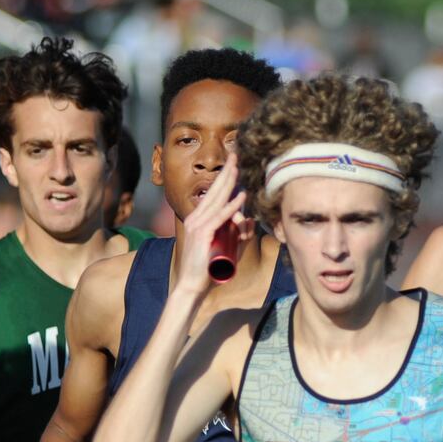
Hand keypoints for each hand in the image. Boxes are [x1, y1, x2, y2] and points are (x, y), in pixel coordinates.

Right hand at [178, 154, 251, 296]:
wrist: (192, 286)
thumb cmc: (208, 270)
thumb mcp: (227, 249)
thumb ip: (239, 235)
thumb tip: (250, 220)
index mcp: (198, 220)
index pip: (213, 195)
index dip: (223, 178)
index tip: (233, 164)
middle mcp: (195, 219)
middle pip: (214, 191)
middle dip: (226, 172)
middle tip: (235, 155)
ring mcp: (197, 226)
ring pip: (216, 200)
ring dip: (229, 182)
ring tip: (238, 167)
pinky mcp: (202, 235)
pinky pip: (219, 217)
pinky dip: (231, 206)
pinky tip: (240, 195)